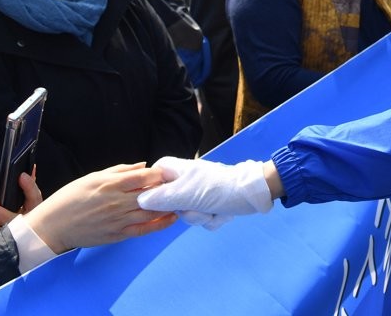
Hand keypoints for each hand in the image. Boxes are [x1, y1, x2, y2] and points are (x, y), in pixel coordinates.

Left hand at [0, 171, 43, 239]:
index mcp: (36, 210)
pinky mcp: (7, 247)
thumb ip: (28, 187)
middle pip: (18, 220)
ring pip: (6, 235)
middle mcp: (30, 225)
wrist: (28, 240)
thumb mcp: (29, 202)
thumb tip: (26, 172)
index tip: (21, 176)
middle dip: (3, 214)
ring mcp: (19, 238)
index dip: (29, 187)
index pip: (35, 197)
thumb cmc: (27, 217)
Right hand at [24, 163, 173, 252]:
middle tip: (178, 185)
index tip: (168, 172)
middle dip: (167, 189)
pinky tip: (171, 218)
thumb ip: (119, 170)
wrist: (52, 227)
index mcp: (110, 184)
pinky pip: (143, 229)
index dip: (160, 174)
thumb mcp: (92, 177)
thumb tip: (143, 165)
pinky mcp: (117, 235)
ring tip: (179, 200)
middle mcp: (116, 202)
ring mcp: (118, 220)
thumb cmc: (69, 198)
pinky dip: (160, 224)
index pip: (144, 177)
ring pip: (150, 212)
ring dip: (168, 206)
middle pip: (151, 194)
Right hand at [137, 157, 272, 229]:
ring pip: (185, 214)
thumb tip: (138, 201)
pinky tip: (221, 212)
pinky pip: (200, 219)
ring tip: (214, 208)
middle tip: (199, 205)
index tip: (163, 202)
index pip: (150, 179)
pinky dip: (211, 219)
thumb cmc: (220, 188)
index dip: (153, 194)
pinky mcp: (209, 205)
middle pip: (167, 204)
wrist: (252, 194)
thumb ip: (162, 198)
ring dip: (201, 216)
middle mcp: (184, 181)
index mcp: (176, 171)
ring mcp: (197, 194)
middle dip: (187, 211)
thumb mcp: (187, 193)